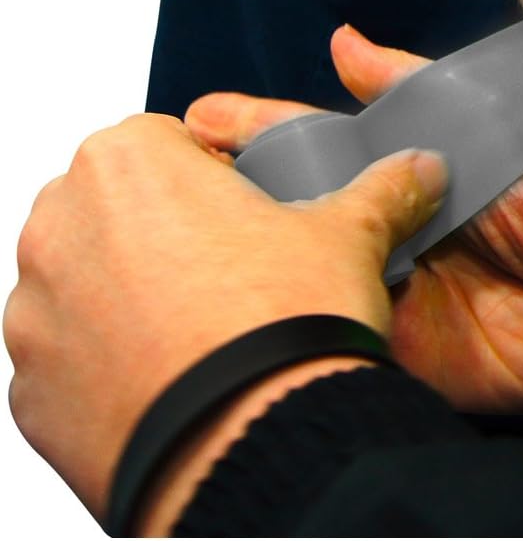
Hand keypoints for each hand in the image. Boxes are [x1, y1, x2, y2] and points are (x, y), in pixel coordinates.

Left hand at [3, 113, 446, 521]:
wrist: (252, 443)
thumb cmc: (284, 322)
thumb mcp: (350, 233)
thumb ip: (385, 187)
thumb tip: (421, 168)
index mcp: (127, 160)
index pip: (167, 142)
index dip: (218, 177)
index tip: (249, 214)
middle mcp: (62, 225)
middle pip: (121, 207)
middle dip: (171, 232)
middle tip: (237, 272)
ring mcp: (35, 313)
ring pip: (91, 282)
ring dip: (136, 295)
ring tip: (212, 330)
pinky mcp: (32, 390)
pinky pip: (74, 358)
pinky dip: (115, 362)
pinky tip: (180, 376)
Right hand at [185, 23, 522, 412]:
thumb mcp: (495, 112)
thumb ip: (414, 86)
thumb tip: (341, 42)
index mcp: (418, 168)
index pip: (321, 147)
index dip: (259, 134)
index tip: (194, 120)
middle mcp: (403, 231)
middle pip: (302, 217)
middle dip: (237, 205)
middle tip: (161, 190)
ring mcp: (408, 298)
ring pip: (313, 284)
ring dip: (255, 274)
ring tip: (179, 256)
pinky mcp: (421, 361)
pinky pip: (348, 349)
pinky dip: (304, 336)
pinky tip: (252, 322)